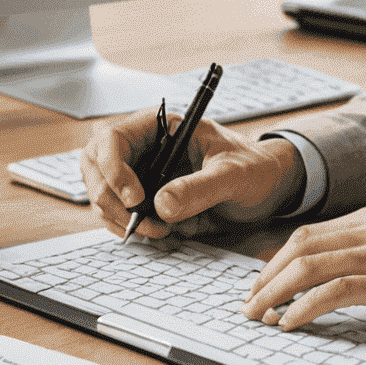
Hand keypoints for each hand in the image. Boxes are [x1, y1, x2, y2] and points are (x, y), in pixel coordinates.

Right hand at [79, 108, 304, 239]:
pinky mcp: (149, 201)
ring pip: (104, 195)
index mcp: (164, 129)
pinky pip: (124, 216)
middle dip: (108, 198)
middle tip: (138, 224)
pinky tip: (165, 235)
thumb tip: (160, 205)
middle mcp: (147, 149)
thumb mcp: (233, 175)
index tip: (135, 198)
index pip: (115, 138)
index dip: (114, 168)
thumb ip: (200, 187)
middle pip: (96, 166)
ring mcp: (144, 175)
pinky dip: (136, 231)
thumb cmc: (255, 167)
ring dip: (123, 220)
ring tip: (163, 232)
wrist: (269, 189)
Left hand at [243, 205, 365, 331]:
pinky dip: (306, 305)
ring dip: (275, 293)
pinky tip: (291, 322)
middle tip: (248, 307)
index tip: (259, 288)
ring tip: (258, 317)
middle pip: (301, 246)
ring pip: (312, 264)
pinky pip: (339, 290)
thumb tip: (328, 279)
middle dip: (266, 278)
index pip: (308, 235)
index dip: (275, 262)